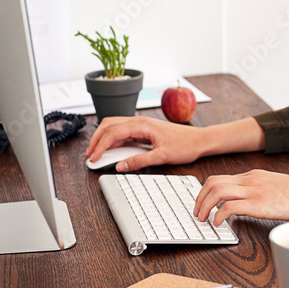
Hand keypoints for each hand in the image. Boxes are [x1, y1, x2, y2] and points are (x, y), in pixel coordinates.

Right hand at [85, 115, 204, 170]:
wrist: (200, 140)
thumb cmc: (185, 145)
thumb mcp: (162, 156)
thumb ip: (140, 161)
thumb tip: (121, 166)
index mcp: (142, 124)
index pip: (113, 132)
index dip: (100, 146)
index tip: (93, 158)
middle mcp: (139, 121)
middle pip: (109, 125)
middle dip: (96, 139)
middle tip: (89, 155)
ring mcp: (141, 125)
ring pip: (114, 127)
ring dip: (102, 138)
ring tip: (95, 153)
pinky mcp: (143, 131)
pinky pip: (122, 132)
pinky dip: (112, 140)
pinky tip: (109, 150)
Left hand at [193, 169, 288, 226]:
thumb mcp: (278, 189)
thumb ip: (263, 194)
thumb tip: (253, 206)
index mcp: (254, 175)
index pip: (221, 179)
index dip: (206, 193)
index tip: (203, 205)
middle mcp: (251, 179)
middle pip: (213, 182)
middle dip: (199, 199)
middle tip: (197, 214)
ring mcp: (254, 190)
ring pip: (216, 192)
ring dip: (204, 207)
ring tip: (204, 220)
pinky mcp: (259, 204)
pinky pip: (229, 207)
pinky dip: (219, 216)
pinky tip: (220, 225)